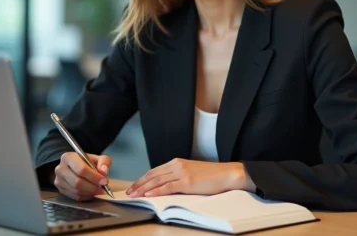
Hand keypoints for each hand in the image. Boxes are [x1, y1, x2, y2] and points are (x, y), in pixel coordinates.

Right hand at [54, 152, 111, 200]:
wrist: (75, 167)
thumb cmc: (87, 163)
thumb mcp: (98, 158)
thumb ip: (104, 162)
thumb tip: (104, 171)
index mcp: (68, 157)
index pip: (81, 169)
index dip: (94, 177)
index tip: (104, 181)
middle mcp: (60, 168)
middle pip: (78, 182)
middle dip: (93, 187)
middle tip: (103, 188)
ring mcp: (59, 180)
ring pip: (76, 191)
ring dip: (90, 192)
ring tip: (99, 189)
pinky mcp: (60, 190)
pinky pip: (75, 197)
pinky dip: (86, 196)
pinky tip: (91, 192)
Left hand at [126, 158, 254, 197]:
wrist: (228, 174)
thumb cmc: (212, 176)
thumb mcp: (192, 172)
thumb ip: (178, 176)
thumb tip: (166, 185)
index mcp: (177, 162)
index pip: (154, 170)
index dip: (142, 179)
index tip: (133, 186)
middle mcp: (177, 165)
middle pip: (152, 175)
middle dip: (138, 184)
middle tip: (128, 192)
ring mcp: (182, 173)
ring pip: (157, 181)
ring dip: (143, 189)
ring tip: (134, 195)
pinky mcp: (187, 182)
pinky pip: (168, 187)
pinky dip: (156, 191)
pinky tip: (148, 195)